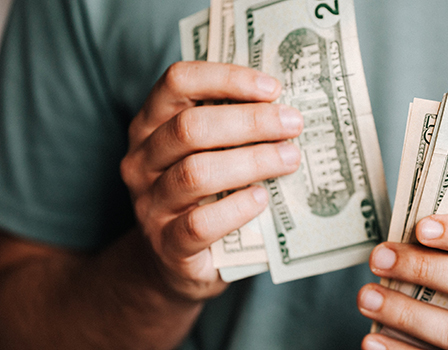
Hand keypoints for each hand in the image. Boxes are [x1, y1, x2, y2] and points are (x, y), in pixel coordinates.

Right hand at [120, 61, 302, 300]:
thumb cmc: (204, 197)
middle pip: (190, 128)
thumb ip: (234, 129)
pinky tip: (262, 199)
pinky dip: (236, 208)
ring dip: (251, 162)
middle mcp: (142, 160)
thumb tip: (288, 108)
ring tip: (290, 159)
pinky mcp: (167, 245)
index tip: (272, 88)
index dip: (226, 78)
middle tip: (293, 125)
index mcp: (151, 125)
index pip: (177, 82)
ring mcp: (149, 204)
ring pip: (195, 173)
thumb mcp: (210, 154)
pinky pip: (200, 223)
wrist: (175, 264)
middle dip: (250, 122)